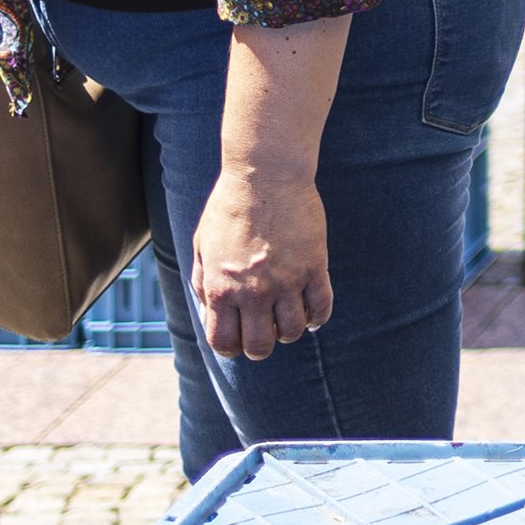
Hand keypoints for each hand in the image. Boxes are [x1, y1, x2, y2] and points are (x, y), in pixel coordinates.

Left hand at [191, 167, 331, 361]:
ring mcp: (287, 281)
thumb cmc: (230, 207)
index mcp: (221, 288)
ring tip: (287, 320)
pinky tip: (312, 315)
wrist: (266, 176)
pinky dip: (317, 318)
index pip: (224, 342)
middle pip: (260, 345)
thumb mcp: (202, 245)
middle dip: (260, 348)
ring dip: (289, 332)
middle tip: (264, 336)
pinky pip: (321, 307)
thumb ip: (204, 281)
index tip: (237, 342)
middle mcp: (253, 291)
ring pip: (292, 331)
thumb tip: (209, 309)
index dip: (230, 349)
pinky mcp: (314, 267)